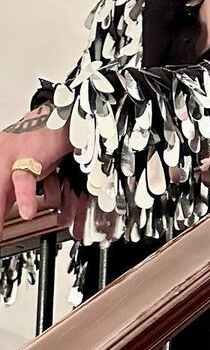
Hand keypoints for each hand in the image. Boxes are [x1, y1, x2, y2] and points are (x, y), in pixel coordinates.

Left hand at [0, 110, 71, 238]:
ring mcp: (9, 156)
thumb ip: (23, 188)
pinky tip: (26, 212)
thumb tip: (23, 209)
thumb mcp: (31, 168)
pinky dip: (25, 198)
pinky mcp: (27, 156)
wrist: (63, 116)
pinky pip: (22, 180)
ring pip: (0, 190)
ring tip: (1, 233)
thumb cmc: (48, 139)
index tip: (0, 230)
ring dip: (1, 212)